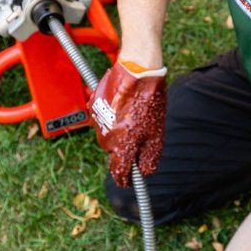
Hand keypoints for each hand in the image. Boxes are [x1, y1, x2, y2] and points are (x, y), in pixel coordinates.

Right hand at [87, 60, 166, 186]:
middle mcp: (106, 136)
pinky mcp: (93, 106)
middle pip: (114, 152)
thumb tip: (144, 172)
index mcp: (121, 145)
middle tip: (140, 133)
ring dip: (119, 131)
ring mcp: (97, 121)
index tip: (130, 181)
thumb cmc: (149, 100)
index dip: (126, 180)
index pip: (119, 172)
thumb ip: (149, 156)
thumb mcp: (156, 132)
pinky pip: (103, 119)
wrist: (137, 69)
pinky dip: (112, 117)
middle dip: (125, 148)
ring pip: (108, 135)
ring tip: (134, 114)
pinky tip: (125, 105)